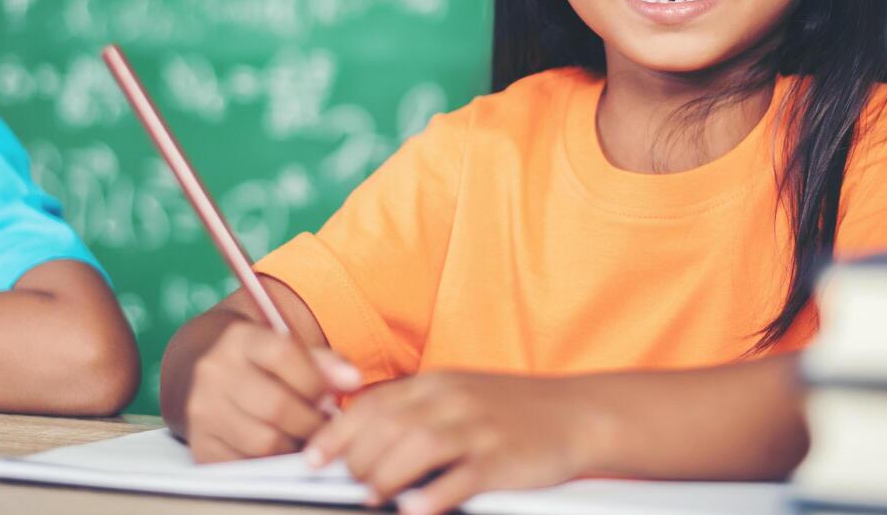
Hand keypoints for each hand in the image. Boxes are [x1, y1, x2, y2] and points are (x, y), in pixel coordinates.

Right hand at [186, 318, 361, 461]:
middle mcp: (214, 372)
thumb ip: (322, 362)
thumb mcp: (285, 347)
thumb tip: (353, 381)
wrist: (199, 368)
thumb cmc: (257, 361)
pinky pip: (246, 464)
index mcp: (239, 339)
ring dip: (295, 445)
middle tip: (324, 424)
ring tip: (304, 436)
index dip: (317, 380)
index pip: (283, 355)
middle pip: (277, 406)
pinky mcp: (200, 444)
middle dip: (312, 421)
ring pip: (263, 442)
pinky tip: (281, 448)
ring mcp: (202, 410)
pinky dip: (271, 463)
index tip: (332, 395)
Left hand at [303, 371, 599, 514]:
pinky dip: (434, 495)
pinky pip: (461, 477)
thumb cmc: (510, 411)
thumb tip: (363, 437)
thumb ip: (413, 412)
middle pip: (387, 426)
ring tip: (372, 497)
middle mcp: (451, 400)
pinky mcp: (502, 458)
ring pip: (416, 448)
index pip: (372, 404)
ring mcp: (477, 428)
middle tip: (350, 484)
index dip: (336, 433)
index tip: (312, 458)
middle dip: (357, 460)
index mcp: (435, 384)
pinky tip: (416, 509)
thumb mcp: (457, 396)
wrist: (575, 413)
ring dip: (386, 476)